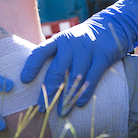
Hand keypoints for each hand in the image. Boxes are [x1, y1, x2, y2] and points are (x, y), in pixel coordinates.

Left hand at [20, 0, 137, 114]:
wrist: (113, 25)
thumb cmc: (84, 40)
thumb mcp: (68, 41)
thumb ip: (55, 55)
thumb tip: (36, 79)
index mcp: (59, 40)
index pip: (41, 51)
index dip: (32, 66)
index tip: (24, 80)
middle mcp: (71, 44)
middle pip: (57, 70)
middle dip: (48, 91)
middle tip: (42, 108)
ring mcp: (87, 50)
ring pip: (74, 78)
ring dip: (66, 97)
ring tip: (60, 112)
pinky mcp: (102, 56)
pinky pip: (92, 78)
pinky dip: (85, 92)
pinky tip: (79, 104)